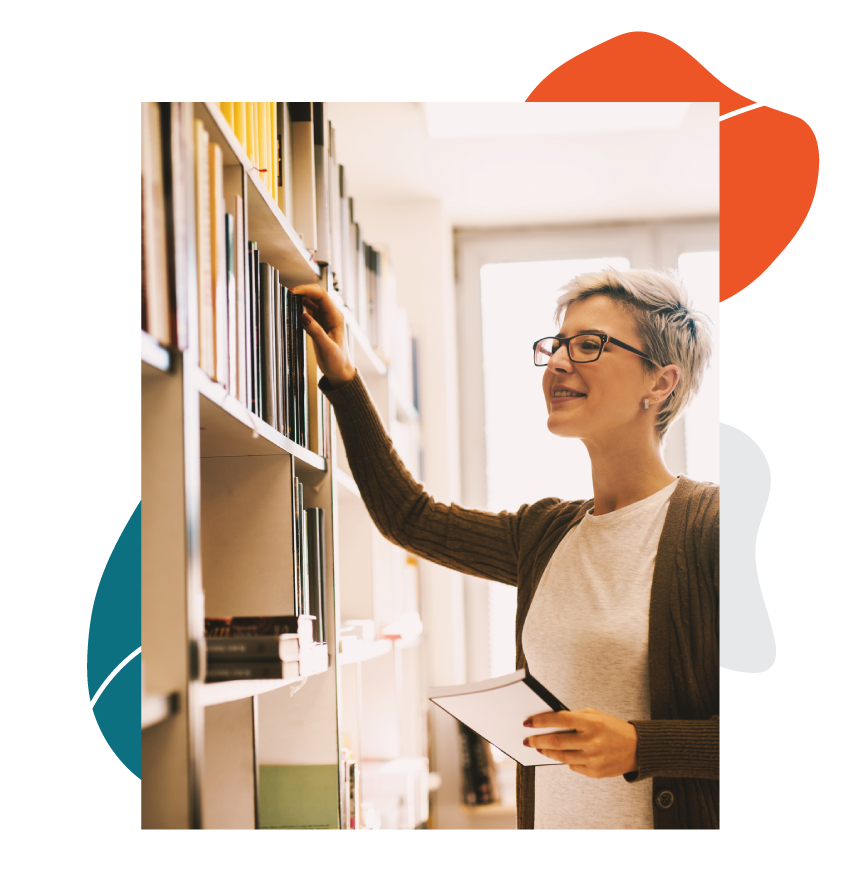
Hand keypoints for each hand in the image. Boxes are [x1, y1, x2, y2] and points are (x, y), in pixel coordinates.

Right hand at [289, 284, 355, 387]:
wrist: (340, 371)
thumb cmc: (337, 362)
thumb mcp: (327, 348)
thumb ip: (315, 332)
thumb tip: (303, 316)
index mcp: (336, 317)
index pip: (322, 295)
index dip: (306, 290)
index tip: (292, 292)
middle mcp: (331, 315)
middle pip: (316, 294)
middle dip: (302, 290)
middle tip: (287, 294)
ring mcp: (324, 318)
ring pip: (312, 300)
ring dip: (301, 297)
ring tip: (287, 299)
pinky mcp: (318, 323)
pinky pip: (308, 309)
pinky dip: (300, 306)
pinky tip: (292, 308)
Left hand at [522, 707, 638, 777]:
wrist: (637, 748)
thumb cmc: (613, 728)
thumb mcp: (596, 715)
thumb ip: (575, 716)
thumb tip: (551, 721)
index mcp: (591, 723)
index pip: (560, 719)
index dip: (541, 721)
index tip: (528, 722)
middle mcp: (591, 741)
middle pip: (556, 741)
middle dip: (538, 740)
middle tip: (528, 740)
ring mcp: (593, 759)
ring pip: (561, 757)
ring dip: (546, 752)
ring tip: (539, 748)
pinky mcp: (595, 772)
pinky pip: (573, 766)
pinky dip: (565, 760)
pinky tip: (561, 755)